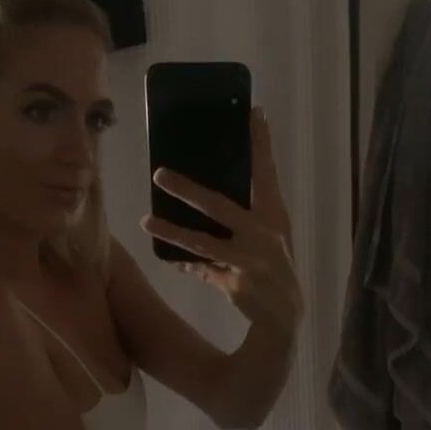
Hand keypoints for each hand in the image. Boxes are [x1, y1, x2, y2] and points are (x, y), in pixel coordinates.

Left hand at [140, 107, 303, 329]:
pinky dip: (185, 264)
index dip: (260, 143)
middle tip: (159, 173)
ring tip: (145, 220)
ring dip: (172, 232)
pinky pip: (202, 270)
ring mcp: (248, 261)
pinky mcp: (235, 284)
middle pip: (220, 206)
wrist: (286, 317)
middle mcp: (262, 235)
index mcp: (273, 217)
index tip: (253, 112)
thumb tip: (209, 196)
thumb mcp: (267, 238)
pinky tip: (168, 258)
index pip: (266, 174)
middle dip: (188, 190)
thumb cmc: (274, 267)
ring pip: (202, 243)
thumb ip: (239, 220)